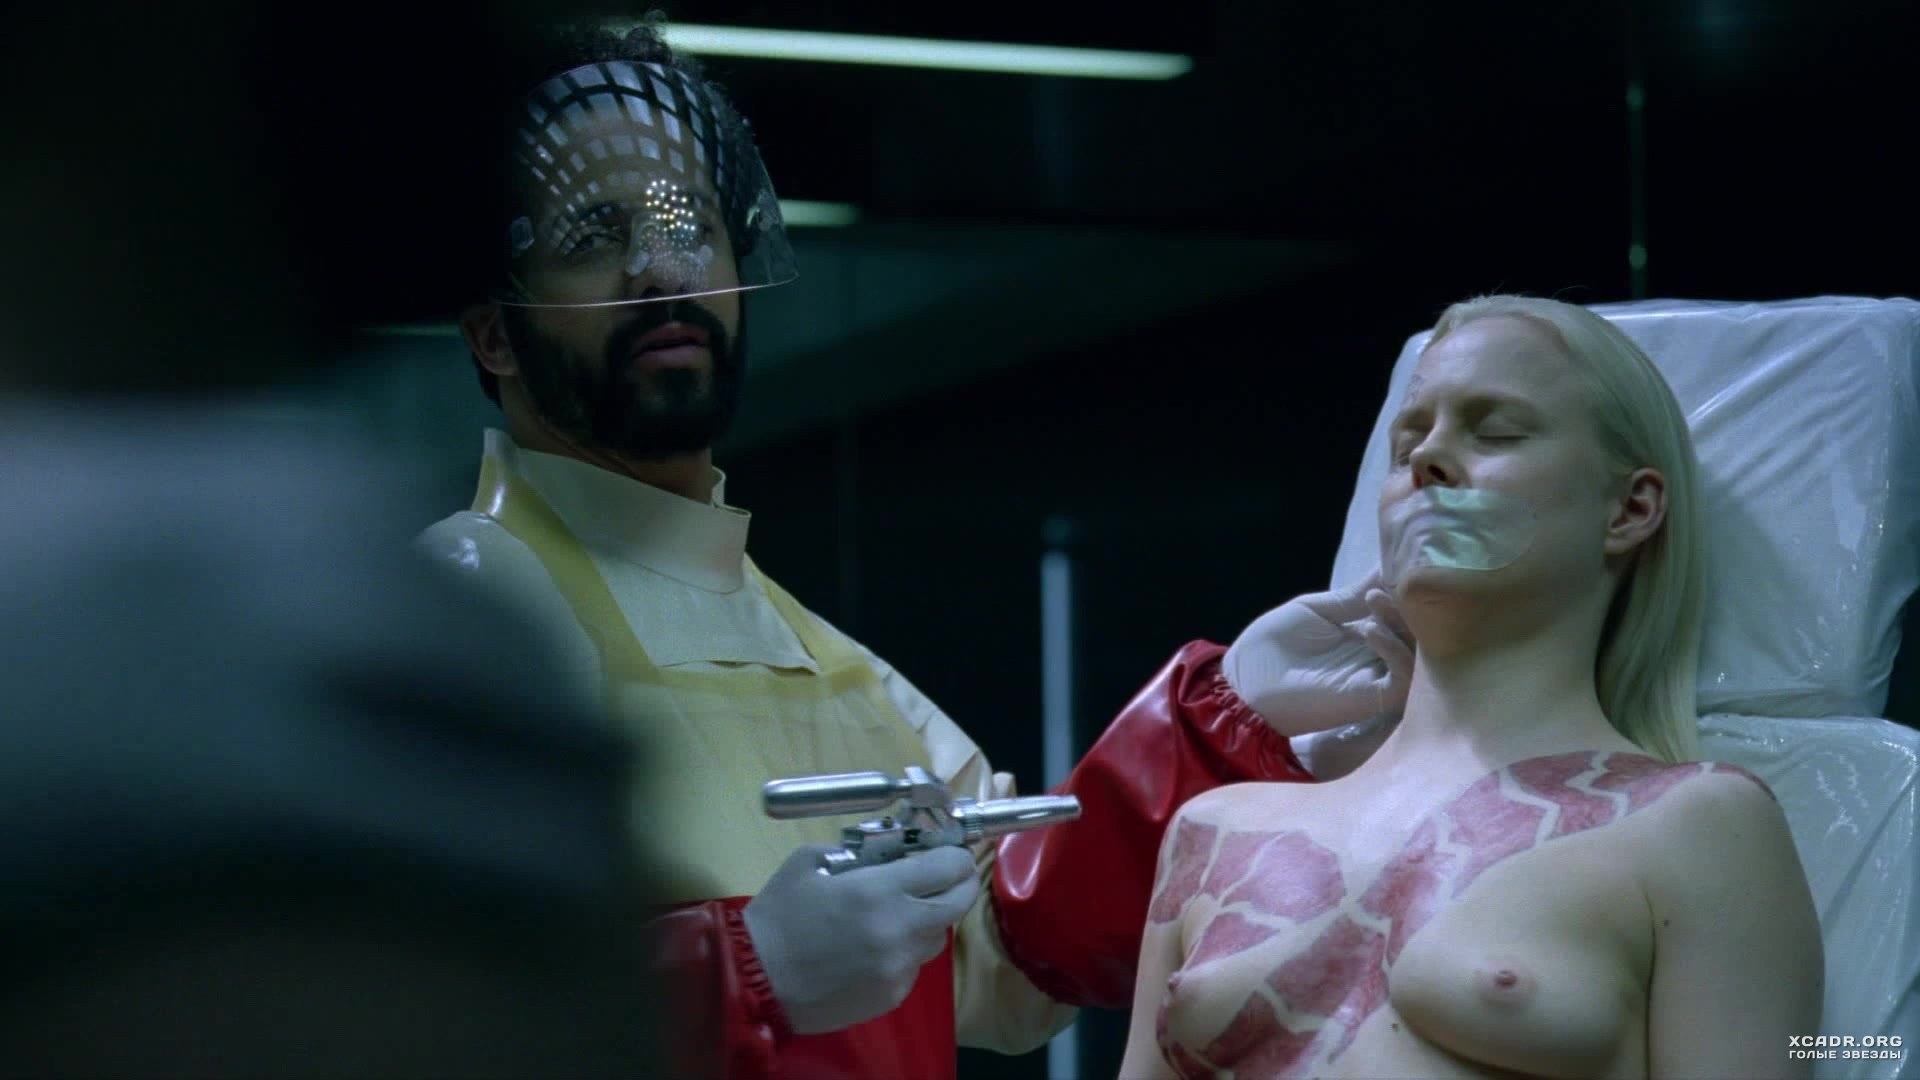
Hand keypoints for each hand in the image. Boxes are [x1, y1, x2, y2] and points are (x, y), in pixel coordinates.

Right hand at [742, 844, 978, 1034]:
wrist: (755, 981)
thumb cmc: (778, 916)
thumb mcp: (809, 862)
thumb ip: (854, 850)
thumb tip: (889, 847)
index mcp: (879, 891)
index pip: (949, 866)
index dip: (954, 855)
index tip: (946, 851)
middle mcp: (900, 930)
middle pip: (960, 902)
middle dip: (957, 883)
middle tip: (942, 875)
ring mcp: (899, 968)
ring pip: (938, 937)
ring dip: (929, 919)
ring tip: (898, 913)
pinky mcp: (893, 996)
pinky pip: (914, 965)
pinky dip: (904, 951)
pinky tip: (874, 947)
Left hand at [1223, 567, 1414, 737]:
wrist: (1245, 684)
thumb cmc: (1272, 646)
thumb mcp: (1314, 610)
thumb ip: (1351, 596)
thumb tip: (1386, 565)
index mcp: (1364, 632)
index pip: (1399, 610)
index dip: (1403, 589)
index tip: (1403, 562)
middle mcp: (1377, 654)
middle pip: (1413, 629)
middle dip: (1407, 603)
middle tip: (1393, 583)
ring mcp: (1377, 676)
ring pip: (1416, 653)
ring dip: (1401, 623)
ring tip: (1375, 600)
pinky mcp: (1373, 698)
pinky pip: (1402, 678)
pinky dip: (1395, 651)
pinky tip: (1371, 631)